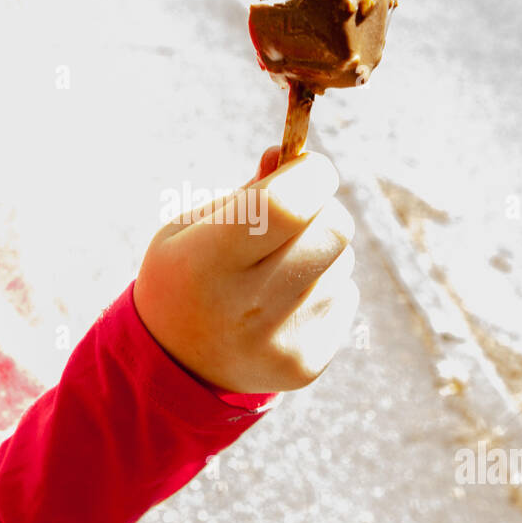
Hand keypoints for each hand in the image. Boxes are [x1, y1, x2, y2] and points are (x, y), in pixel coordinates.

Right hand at [134, 147, 358, 393]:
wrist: (177, 366)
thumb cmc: (185, 277)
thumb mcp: (188, 227)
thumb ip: (245, 192)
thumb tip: (290, 156)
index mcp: (204, 263)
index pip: (286, 205)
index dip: (311, 175)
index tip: (309, 167)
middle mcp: (246, 307)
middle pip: (333, 230)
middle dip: (322, 208)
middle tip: (296, 215)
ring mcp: (281, 342)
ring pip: (341, 262)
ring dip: (319, 252)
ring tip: (276, 270)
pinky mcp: (307, 364)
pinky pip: (345, 298)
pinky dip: (324, 289)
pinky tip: (284, 306)